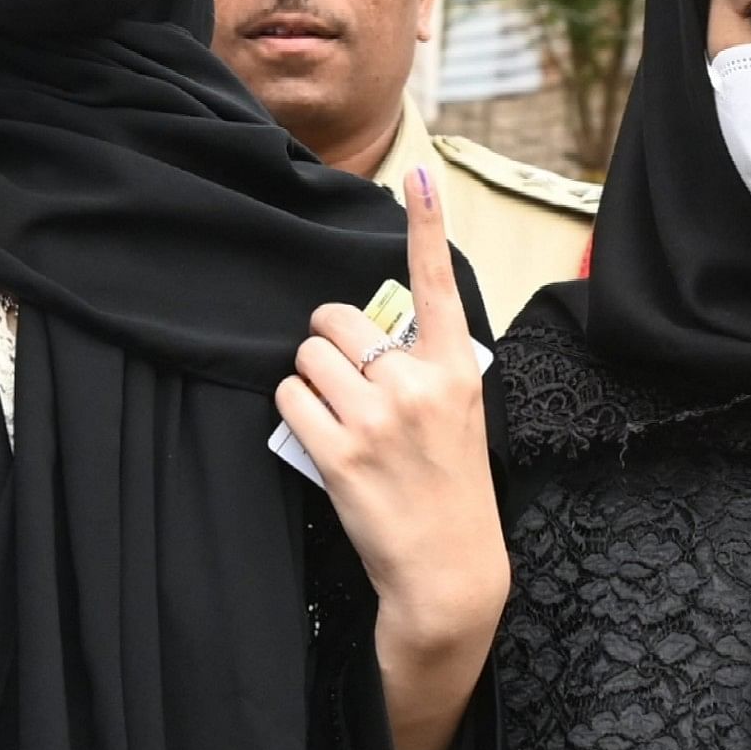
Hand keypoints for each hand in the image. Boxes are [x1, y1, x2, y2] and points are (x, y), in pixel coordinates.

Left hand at [277, 166, 504, 749]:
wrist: (450, 573)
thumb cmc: (452, 492)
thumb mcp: (461, 418)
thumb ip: (426, 370)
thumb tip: (379, 335)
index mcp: (454, 371)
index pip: (437, 287)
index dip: (427, 227)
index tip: (423, 177)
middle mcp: (417, 386)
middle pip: (340, 321)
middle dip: (328, 341)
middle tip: (344, 376)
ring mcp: (379, 419)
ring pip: (307, 360)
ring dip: (308, 380)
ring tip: (337, 415)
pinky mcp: (341, 453)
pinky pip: (289, 399)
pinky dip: (295, 411)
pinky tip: (320, 437)